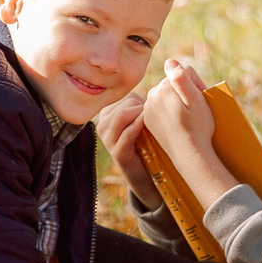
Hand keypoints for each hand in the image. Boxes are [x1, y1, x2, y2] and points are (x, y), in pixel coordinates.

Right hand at [96, 93, 159, 208]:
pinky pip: (127, 134)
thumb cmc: (147, 144)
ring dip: (141, 115)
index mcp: (107, 115)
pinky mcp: (117, 153)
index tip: (156, 111)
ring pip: (122, 116)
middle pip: (124, 105)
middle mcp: (103, 125)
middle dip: (143, 108)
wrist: (147, 175)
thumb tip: (158, 86)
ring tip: (155, 120)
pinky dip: (138, 126)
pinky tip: (148, 124)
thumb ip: (142, 105)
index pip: (127, 98)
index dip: (144, 102)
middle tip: (158, 117)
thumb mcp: (140, 121)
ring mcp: (108, 140)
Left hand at [143, 58, 217, 160]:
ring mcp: (148, 108)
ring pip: (166, 95)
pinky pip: (160, 107)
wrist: (188, 154)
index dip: (195, 85)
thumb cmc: (197, 127)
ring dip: (176, 102)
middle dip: (184, 92)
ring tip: (185, 118)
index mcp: (164, 87)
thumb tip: (170, 62)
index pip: (183, 73)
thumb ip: (182, 77)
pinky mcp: (148, 119)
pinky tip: (176, 123)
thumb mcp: (197, 99)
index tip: (199, 100)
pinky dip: (168, 112)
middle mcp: (152, 95)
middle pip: (172, 84)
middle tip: (193, 111)